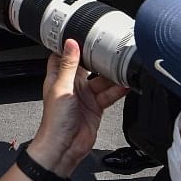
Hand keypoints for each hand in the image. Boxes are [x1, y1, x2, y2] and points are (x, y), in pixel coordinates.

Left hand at [26, 40, 128, 177]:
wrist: (64, 148)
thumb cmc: (54, 122)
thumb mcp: (62, 88)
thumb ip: (69, 66)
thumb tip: (70, 43)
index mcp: (58, 77)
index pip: (64, 56)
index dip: (72, 45)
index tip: (83, 32)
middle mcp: (72, 85)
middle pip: (88, 66)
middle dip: (99, 58)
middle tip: (111, 47)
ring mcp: (85, 96)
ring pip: (102, 80)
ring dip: (112, 75)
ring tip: (123, 65)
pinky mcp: (96, 107)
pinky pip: (109, 94)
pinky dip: (118, 89)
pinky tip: (126, 83)